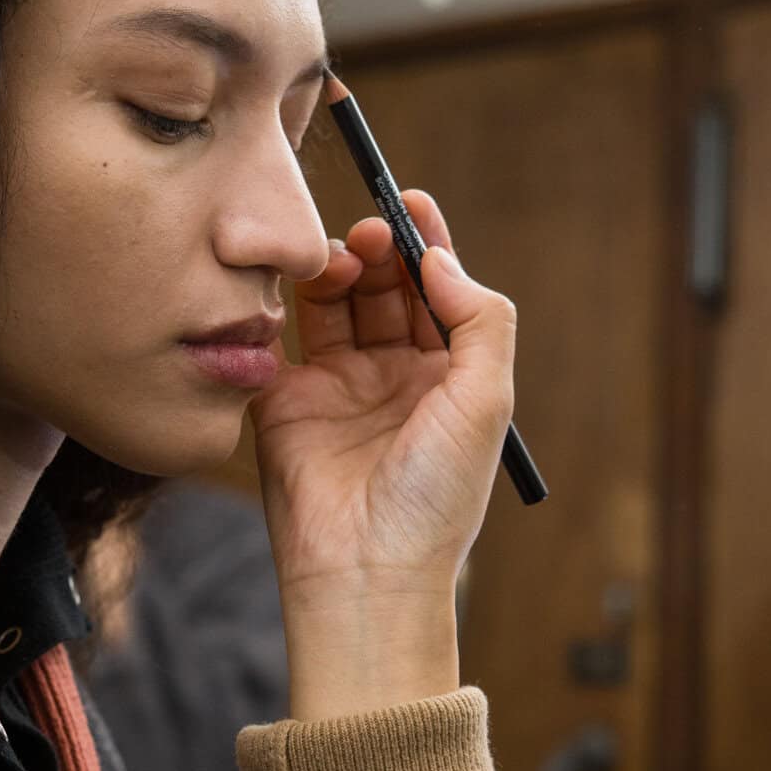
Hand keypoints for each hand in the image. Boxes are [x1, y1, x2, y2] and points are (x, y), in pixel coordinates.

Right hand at [250, 193, 515, 718]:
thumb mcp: (486, 400)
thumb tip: (441, 259)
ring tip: (340, 257)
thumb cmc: (434, 497)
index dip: (428, 243)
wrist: (364, 569)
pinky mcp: (287, 402)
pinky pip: (283, 337)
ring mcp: (339, 389)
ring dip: (339, 268)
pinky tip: (297, 284)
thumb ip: (480, 318)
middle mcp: (395, 379)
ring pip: (336, 303)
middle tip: (372, 232)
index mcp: (449, 379)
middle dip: (382, 250)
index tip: (412, 201)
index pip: (437, 292)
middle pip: (386, 287)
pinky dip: (287, 301)